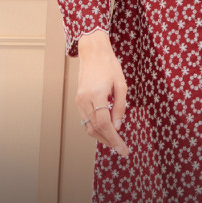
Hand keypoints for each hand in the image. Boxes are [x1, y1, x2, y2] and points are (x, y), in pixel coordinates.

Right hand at [75, 29, 128, 157]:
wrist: (93, 52)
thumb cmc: (110, 65)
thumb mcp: (121, 84)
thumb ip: (120, 107)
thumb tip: (118, 127)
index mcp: (97, 95)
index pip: (104, 124)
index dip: (114, 139)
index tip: (123, 150)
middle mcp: (85, 100)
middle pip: (95, 129)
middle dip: (109, 141)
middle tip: (121, 149)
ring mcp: (79, 101)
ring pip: (88, 127)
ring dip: (101, 137)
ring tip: (115, 142)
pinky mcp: (78, 100)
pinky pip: (85, 120)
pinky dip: (95, 128)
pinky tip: (106, 130)